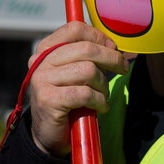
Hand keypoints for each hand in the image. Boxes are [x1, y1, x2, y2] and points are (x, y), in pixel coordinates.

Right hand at [28, 21, 127, 156]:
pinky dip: (99, 100)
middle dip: (111, 58)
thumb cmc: (67, 100)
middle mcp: (41, 61)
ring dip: (103, 85)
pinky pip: (85, 93)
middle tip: (122, 68)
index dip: (98, 36)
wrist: (48, 134)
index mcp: (46, 49)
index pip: (75, 29)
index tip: (113, 47)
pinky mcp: (48, 99)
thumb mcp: (74, 72)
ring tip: (102, 96)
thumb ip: (85, 55)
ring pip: (88, 71)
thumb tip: (113, 44)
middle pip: (86, 49)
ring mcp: (43, 80)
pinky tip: (99, 106)